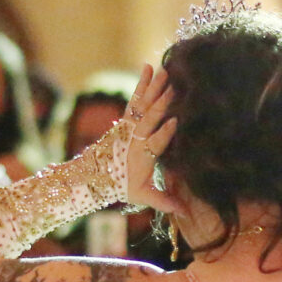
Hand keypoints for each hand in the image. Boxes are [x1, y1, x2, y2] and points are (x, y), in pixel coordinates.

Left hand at [119, 64, 190, 221]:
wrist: (96, 175)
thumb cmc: (123, 185)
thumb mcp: (143, 195)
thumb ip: (165, 201)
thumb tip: (186, 214)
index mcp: (143, 156)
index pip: (156, 143)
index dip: (165, 133)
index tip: (176, 121)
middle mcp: (135, 138)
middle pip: (150, 119)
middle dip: (162, 104)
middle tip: (174, 87)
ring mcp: (129, 126)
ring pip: (144, 104)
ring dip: (155, 88)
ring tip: (165, 71)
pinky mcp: (126, 118)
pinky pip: (135, 98)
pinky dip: (142, 83)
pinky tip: (149, 67)